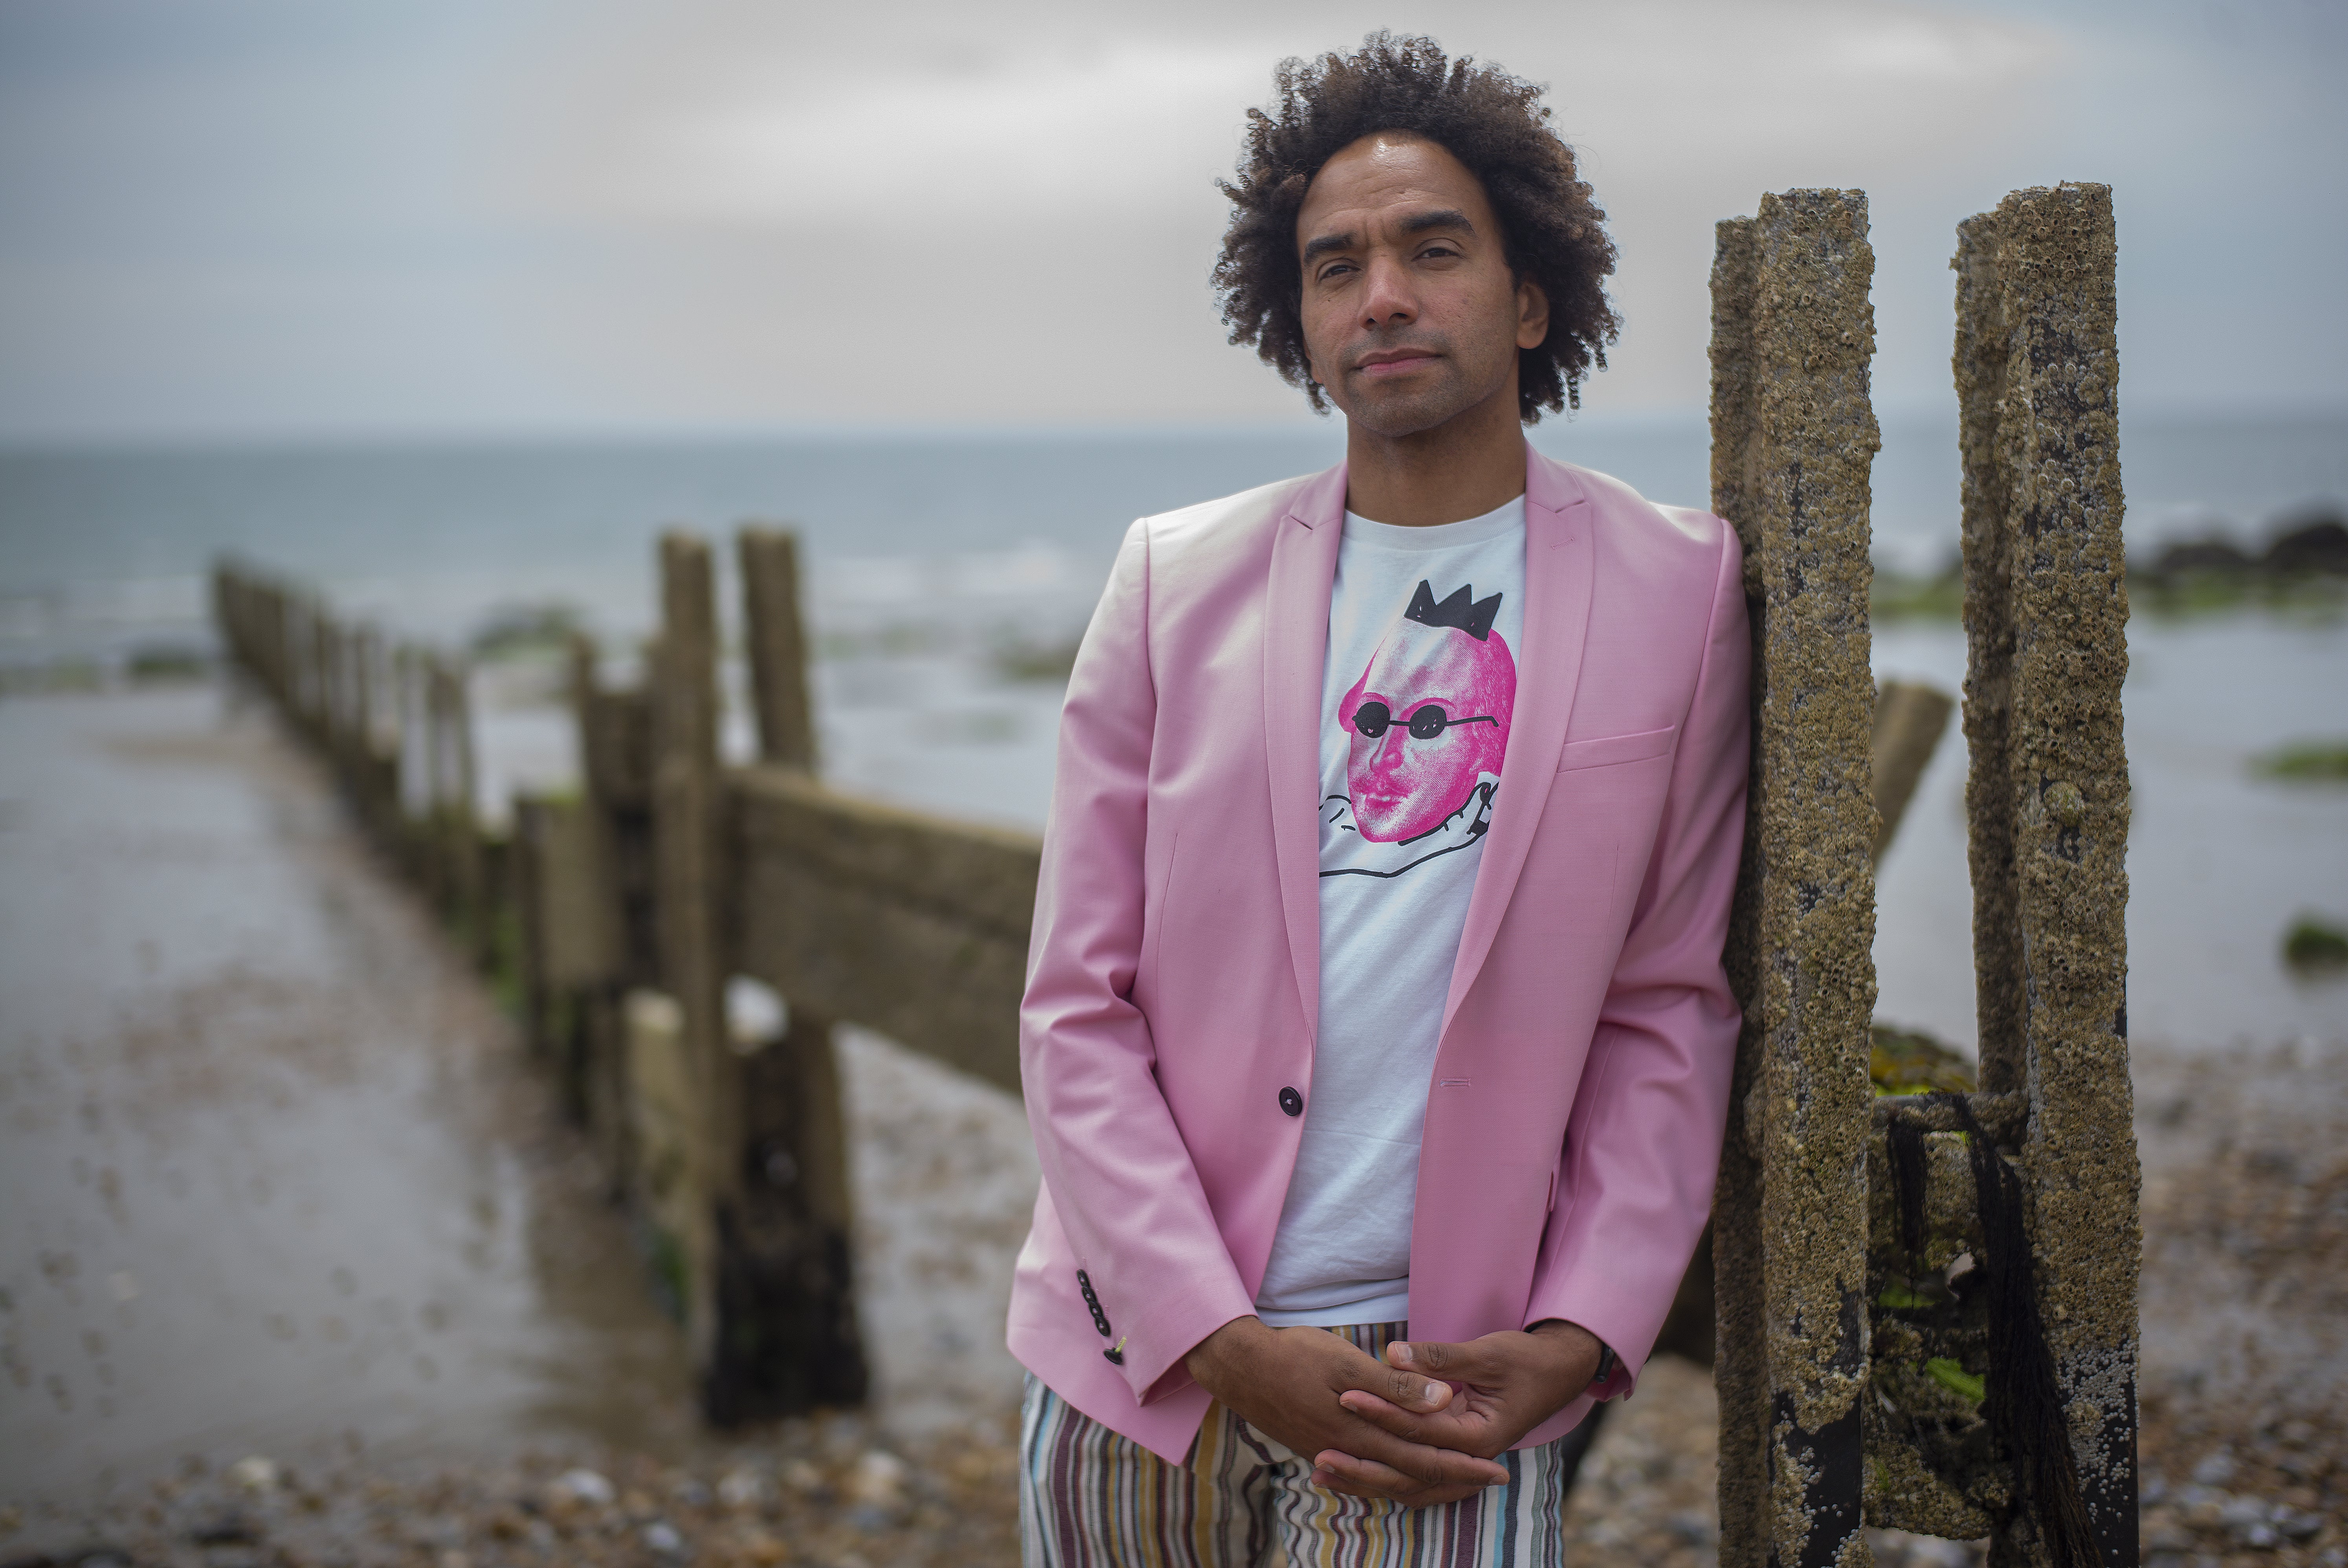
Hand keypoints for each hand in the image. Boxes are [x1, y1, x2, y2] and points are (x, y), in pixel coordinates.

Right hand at [1183, 1318, 1509, 1505]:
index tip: (1497, 1470)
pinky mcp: (1318, 1448)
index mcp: (1363, 1432)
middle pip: (1412, 1476)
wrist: (1239, 1368)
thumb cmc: (1295, 1355)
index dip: (1463, 1466)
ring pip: (1388, 1479)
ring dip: (1426, 1481)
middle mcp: (1350, 1452)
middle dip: (1455, 1479)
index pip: (1424, 1458)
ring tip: (1456, 1481)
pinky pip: (1364, 1473)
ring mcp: (1332, 1454)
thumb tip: (1441, 1399)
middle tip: (1492, 1480)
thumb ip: (1395, 1387)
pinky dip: (1391, 1479)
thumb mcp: (1348, 1362)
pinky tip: (1398, 1477)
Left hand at [1314, 1321, 1602, 1498]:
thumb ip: (1439, 1358)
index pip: (1421, 1429)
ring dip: (1367, 1480)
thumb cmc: (1525, 1360)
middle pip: (1410, 1470)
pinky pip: (1415, 1474)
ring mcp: (1461, 1461)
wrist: (1557, 1372)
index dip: (1383, 1412)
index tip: (1346, 1395)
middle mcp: (1470, 1458)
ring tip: (1323, 1474)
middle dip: (1364, 1464)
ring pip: (1409, 1482)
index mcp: (1482, 1436)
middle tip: (1319, 1454)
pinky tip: (1350, 1472)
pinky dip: (1383, 1474)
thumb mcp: (1486, 1353)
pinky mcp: (1452, 1454)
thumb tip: (1394, 1355)